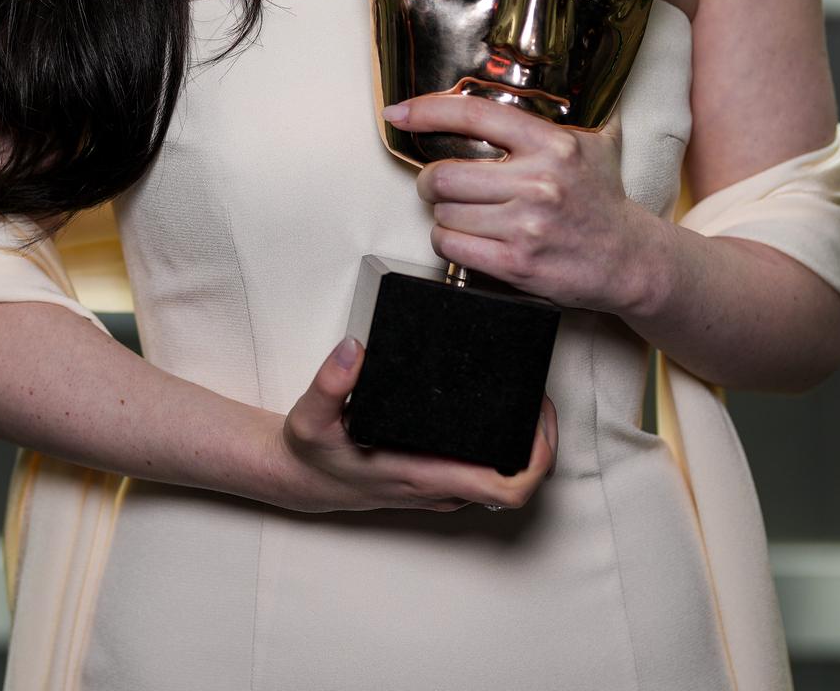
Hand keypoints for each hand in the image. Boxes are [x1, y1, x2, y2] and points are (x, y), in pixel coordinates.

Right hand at [271, 336, 555, 514]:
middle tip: (538, 397)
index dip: (536, 458)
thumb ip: (330, 383)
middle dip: (539, 443)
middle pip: (516, 482)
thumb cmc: (312, 456)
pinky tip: (494, 415)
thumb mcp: (310, 417)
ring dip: (522, 447)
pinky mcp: (435, 482)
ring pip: (501, 479)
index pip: (505, 488)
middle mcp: (439, 489)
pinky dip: (499, 449)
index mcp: (424, 475)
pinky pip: (482, 473)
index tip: (537, 418)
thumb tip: (354, 349)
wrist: (300, 480)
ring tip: (524, 401)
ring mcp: (440, 490)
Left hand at [392, 91, 662, 314]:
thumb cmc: (603, 198)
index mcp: (552, 145)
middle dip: (430, 180)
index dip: (426, 110)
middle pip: (444, 174)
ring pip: (444, 213)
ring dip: (443, 214)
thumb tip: (540, 73)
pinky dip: (448, 241)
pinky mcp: (517, 264)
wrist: (630, 260)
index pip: (473, 115)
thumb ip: (563, 113)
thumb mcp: (594, 144)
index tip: (398, 113)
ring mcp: (526, 226)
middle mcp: (538, 183)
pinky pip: (452, 246)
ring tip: (463, 214)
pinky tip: (465, 237)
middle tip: (439, 184)